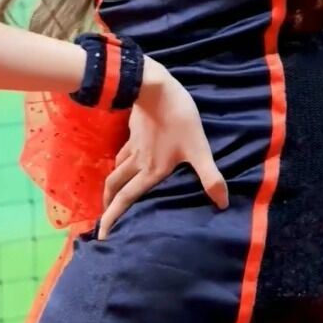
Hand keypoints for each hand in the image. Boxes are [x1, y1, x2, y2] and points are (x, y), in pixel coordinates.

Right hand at [97, 64, 228, 239]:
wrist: (156, 87)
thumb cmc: (178, 119)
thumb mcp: (198, 149)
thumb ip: (210, 176)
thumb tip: (222, 204)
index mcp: (150, 171)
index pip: (127, 199)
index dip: (112, 218)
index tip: (101, 235)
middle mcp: (138, 163)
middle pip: (116, 187)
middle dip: (108, 206)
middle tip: (103, 220)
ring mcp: (134, 146)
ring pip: (117, 170)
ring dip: (112, 185)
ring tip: (113, 194)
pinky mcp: (134, 132)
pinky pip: (123, 153)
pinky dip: (120, 163)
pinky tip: (125, 160)